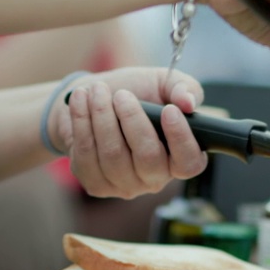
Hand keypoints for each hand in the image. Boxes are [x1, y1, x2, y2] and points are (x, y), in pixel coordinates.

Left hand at [47, 68, 207, 198]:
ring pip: (113, 156)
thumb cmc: (136, 93)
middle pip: (148, 158)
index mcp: (179, 157)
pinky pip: (86, 156)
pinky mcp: (96, 184)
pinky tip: (80, 100)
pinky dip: (81, 122)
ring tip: (96, 91)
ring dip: (102, 117)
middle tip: (122, 94)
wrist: (93, 100)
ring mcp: (125, 185)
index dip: (181, 139)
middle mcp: (155, 178)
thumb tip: (188, 102)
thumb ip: (183, 87)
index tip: (169, 110)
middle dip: (133, 120)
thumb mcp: (162, 83)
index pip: (189, 163)